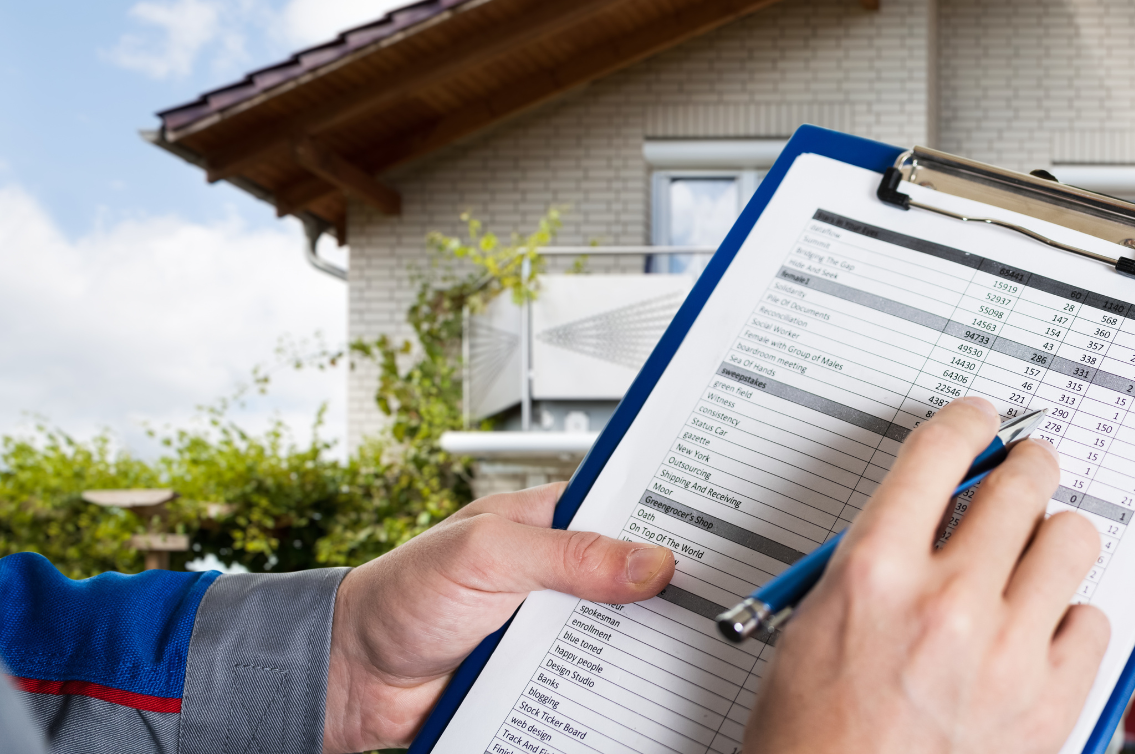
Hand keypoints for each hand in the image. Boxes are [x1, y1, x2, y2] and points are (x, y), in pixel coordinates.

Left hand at [322, 482, 674, 752]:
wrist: (351, 677)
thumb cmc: (400, 596)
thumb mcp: (487, 556)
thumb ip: (568, 556)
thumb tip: (649, 563)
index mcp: (546, 519)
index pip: (626, 507)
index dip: (671, 519)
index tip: (720, 537)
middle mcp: (555, 569)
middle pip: (634, 575)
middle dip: (664, 591)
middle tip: (707, 604)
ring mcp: (550, 621)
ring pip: (618, 631)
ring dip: (636, 644)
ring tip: (677, 651)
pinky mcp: (541, 669)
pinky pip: (589, 677)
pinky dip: (606, 685)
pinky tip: (630, 690)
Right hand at [744, 397, 1110, 753]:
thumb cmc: (812, 742)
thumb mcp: (811, 627)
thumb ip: (874, 560)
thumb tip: (926, 514)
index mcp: (875, 572)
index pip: (939, 454)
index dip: (968, 423)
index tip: (980, 421)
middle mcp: (949, 602)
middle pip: (1021, 485)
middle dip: (1026, 466)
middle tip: (1027, 469)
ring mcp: (1007, 653)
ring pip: (1071, 541)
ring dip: (1055, 536)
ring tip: (1041, 549)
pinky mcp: (1049, 703)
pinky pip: (1093, 621)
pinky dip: (1071, 618)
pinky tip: (1043, 629)